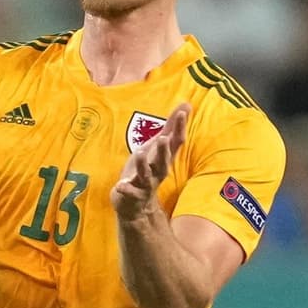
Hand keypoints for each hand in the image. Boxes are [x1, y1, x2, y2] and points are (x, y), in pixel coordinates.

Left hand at [112, 103, 189, 220]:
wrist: (136, 203)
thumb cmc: (147, 169)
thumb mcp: (158, 146)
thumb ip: (171, 127)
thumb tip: (187, 104)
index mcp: (164, 158)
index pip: (175, 142)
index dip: (179, 128)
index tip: (183, 112)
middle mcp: (158, 171)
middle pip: (163, 161)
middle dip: (164, 150)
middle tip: (163, 138)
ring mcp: (145, 184)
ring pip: (146, 175)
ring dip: (143, 165)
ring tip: (140, 152)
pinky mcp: (132, 194)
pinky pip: (129, 192)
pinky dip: (126, 189)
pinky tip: (120, 186)